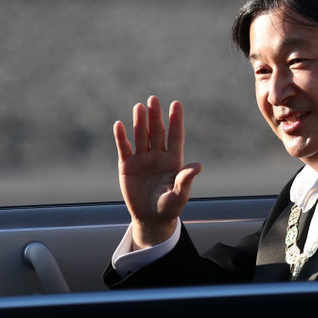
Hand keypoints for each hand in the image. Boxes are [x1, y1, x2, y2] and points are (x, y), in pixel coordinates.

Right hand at [114, 96, 201, 249]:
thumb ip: (186, 180)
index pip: (175, 136)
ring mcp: (142, 159)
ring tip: (139, 107)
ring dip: (139, 122)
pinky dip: (121, 137)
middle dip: (155, 116)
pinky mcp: (127, 166)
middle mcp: (158, 156)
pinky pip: (124, 148)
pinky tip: (119, 124)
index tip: (176, 104)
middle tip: (153, 99)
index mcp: (173, 160)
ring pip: (141, 136)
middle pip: (157, 132)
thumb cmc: (169, 207)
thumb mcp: (179, 195)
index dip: (176, 120)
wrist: (151, 219)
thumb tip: (198, 166)